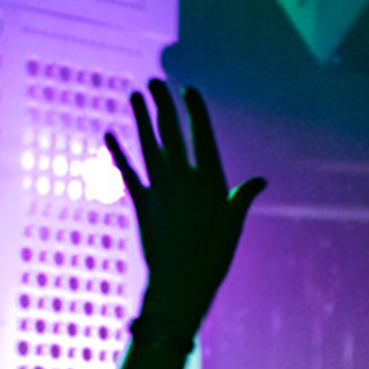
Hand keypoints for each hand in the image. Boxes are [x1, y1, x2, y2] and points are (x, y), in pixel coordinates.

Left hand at [106, 81, 266, 330]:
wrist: (181, 286)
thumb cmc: (212, 259)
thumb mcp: (233, 226)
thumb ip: (241, 199)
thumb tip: (259, 180)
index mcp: (211, 183)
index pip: (202, 137)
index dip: (195, 112)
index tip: (188, 90)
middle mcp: (184, 181)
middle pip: (172, 134)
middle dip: (163, 106)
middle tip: (155, 81)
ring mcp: (160, 191)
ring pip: (148, 146)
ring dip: (140, 119)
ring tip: (134, 94)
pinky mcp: (141, 205)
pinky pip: (127, 173)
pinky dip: (118, 153)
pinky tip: (109, 133)